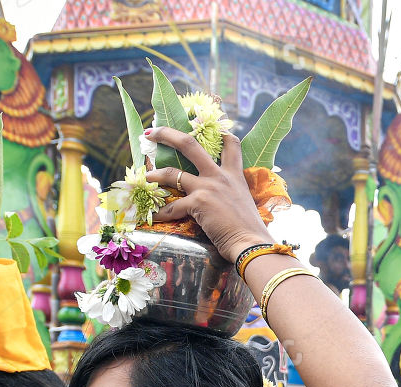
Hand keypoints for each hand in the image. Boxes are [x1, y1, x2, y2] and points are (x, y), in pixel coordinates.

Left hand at [146, 130, 272, 261]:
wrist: (252, 244)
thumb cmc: (250, 231)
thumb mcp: (244, 204)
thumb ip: (232, 196)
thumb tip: (222, 202)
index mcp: (234, 176)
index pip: (231, 145)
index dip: (220, 133)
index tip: (206, 128)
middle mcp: (220, 176)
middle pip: (190, 144)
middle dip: (168, 134)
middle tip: (152, 132)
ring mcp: (208, 187)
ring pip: (173, 172)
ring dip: (156, 174)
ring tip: (148, 177)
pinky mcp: (198, 202)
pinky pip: (172, 207)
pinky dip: (162, 213)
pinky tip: (154, 217)